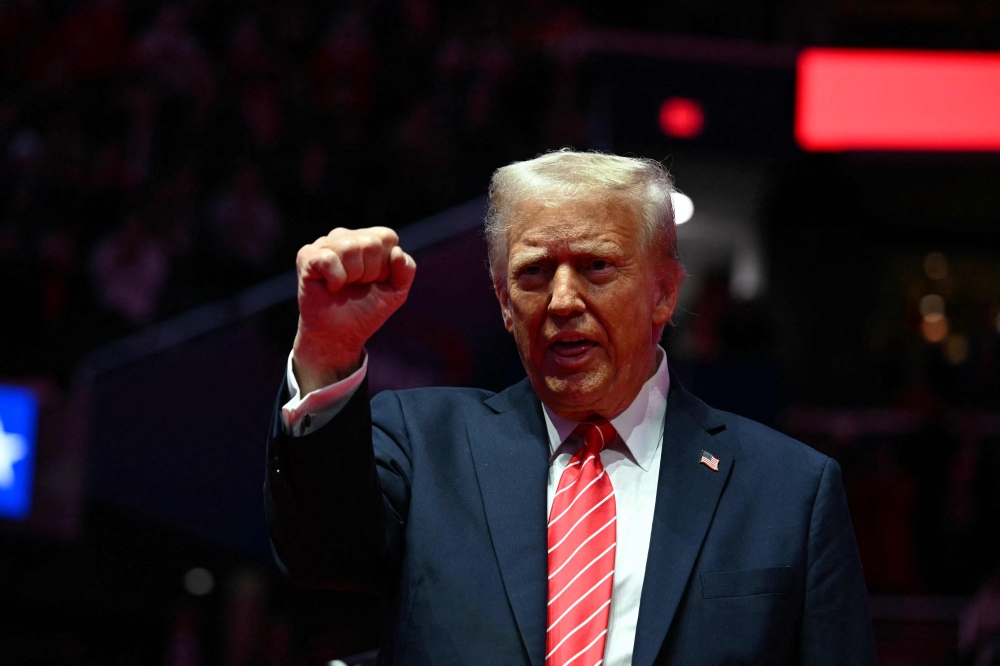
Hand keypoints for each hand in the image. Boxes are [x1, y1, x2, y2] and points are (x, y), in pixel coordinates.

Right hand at [292, 227, 415, 393]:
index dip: (385, 266)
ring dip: (352, 276)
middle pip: (370, 243)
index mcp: (368, 239)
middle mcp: (346, 236)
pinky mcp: (307, 256)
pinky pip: (328, 259)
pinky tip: (331, 287)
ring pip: (350, 248)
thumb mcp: (396, 291)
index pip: (386, 237)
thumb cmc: (367, 309)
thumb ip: (406, 270)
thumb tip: (397, 252)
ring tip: (344, 286)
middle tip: (357, 286)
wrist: (340, 334)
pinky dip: (335, 280)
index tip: (375, 281)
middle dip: (369, 273)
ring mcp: (324, 244)